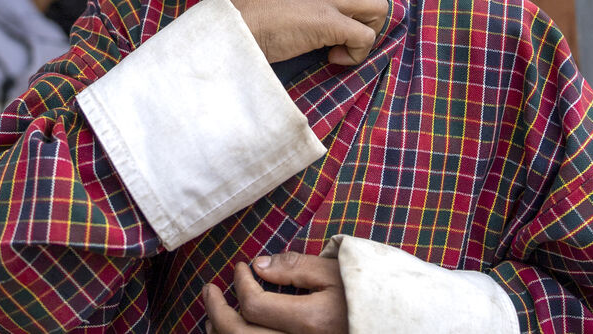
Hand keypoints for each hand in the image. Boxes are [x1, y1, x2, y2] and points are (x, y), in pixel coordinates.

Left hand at [203, 252, 348, 333]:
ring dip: (220, 330)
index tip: (241, 266)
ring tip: (214, 311)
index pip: (254, 305)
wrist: (382, 322)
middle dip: (216, 310)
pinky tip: (230, 329)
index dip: (240, 282)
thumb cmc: (359, 295)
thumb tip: (259, 265)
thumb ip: (295, 267)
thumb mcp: (333, 273)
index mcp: (307, 321)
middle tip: (210, 289)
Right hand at [229, 0, 388, 65]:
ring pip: (380, 8)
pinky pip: (366, 37)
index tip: (345, 22)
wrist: (233, 29)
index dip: (363, 2)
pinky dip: (357, 54)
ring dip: (368, 33)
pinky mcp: (328, 22)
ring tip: (342, 46)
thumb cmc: (254, 19)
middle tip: (351, 34)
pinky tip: (333, 58)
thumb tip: (335, 16)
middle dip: (374, 14)